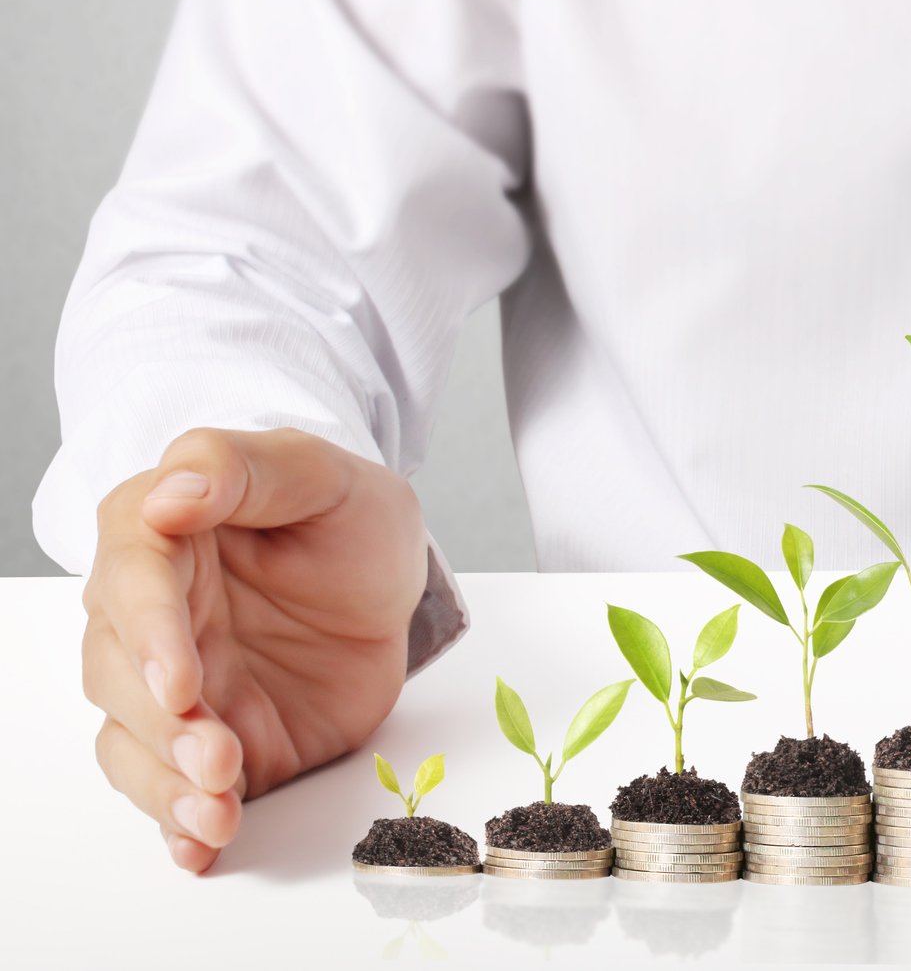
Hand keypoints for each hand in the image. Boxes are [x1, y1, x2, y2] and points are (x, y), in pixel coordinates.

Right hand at [80, 428, 426, 872]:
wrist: (388, 584)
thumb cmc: (348, 517)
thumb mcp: (321, 475)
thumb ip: (246, 471)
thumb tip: (172, 492)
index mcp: (159, 534)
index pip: (132, 580)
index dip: (150, 633)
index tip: (179, 679)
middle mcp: (146, 616)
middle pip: (116, 674)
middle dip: (161, 725)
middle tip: (215, 754)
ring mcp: (171, 685)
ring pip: (132, 740)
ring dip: (166, 783)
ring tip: (219, 806)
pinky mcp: (204, 740)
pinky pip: (170, 789)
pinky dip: (179, 823)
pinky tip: (201, 844)